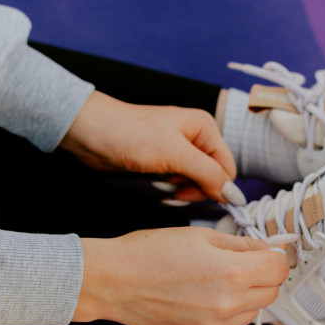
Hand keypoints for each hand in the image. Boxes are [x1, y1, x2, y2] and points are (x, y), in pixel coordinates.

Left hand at [61, 91, 241, 203]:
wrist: (89, 132)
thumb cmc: (130, 135)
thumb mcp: (175, 155)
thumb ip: (208, 175)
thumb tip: (234, 195)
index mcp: (205, 128)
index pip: (227, 169)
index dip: (215, 187)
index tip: (192, 196)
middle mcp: (195, 137)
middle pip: (213, 177)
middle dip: (195, 190)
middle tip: (173, 193)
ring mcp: (178, 150)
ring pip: (195, 182)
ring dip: (181, 191)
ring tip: (161, 187)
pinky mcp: (162, 161)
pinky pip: (178, 183)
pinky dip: (170, 189)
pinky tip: (155, 186)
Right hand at [75, 227, 289, 324]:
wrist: (112, 282)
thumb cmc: (150, 251)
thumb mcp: (201, 235)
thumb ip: (240, 244)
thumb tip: (268, 249)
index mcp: (231, 273)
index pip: (279, 268)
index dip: (274, 255)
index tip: (264, 250)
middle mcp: (227, 306)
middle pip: (271, 293)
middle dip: (263, 275)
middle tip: (241, 261)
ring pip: (252, 312)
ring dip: (246, 295)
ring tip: (218, 278)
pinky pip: (226, 324)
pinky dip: (224, 310)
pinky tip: (199, 294)